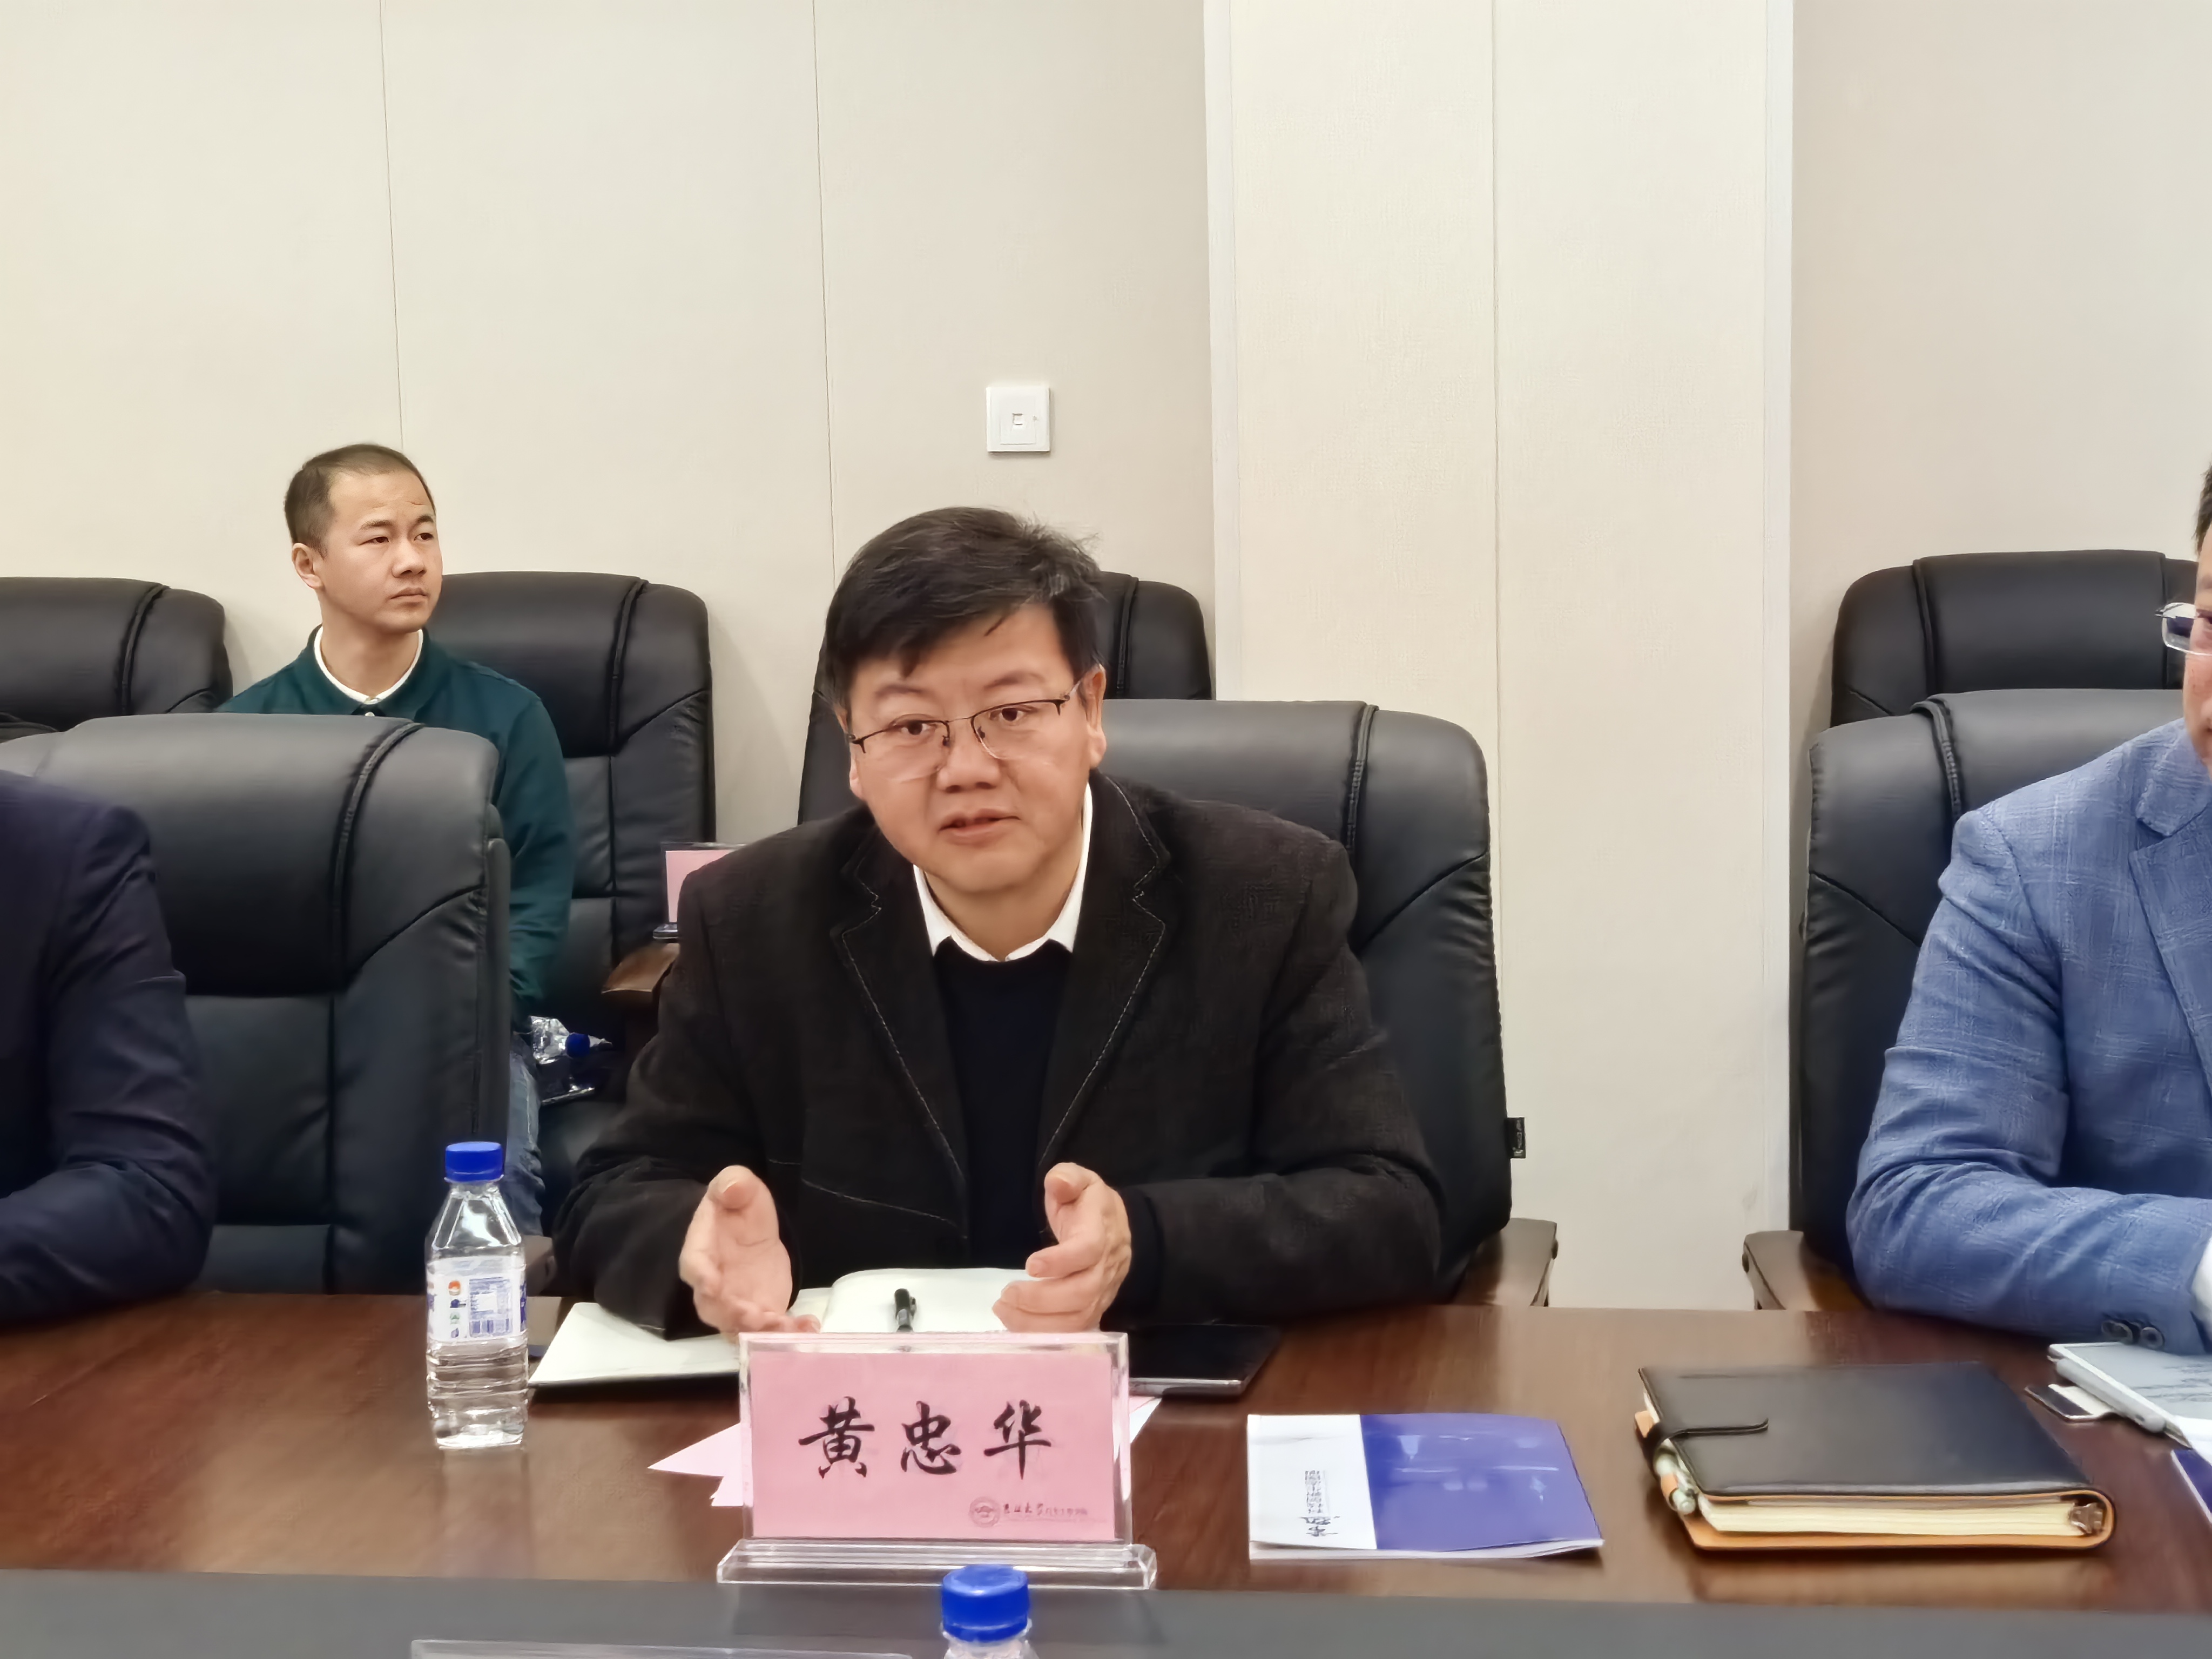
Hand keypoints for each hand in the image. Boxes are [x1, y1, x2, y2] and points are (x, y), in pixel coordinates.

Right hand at [678, 1166, 817, 1335]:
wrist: (750, 1231)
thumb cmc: (737, 1209)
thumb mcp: (737, 1186)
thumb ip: (732, 1184)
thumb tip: (731, 1189)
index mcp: (700, 1252)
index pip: (694, 1266)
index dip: (701, 1277)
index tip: (711, 1285)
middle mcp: (712, 1287)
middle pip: (715, 1308)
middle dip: (734, 1316)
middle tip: (756, 1318)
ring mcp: (735, 1305)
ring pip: (740, 1328)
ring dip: (762, 1333)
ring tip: (786, 1328)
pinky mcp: (760, 1313)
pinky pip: (769, 1330)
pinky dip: (788, 1331)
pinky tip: (808, 1327)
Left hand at [995, 1163, 1130, 1331]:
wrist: (1117, 1228)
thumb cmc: (1090, 1204)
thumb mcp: (1081, 1180)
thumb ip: (1068, 1178)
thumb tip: (1058, 1182)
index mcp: (1101, 1232)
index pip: (1088, 1251)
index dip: (1061, 1261)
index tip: (1029, 1265)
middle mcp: (1106, 1267)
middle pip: (1082, 1293)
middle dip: (1040, 1299)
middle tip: (1006, 1295)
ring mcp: (1103, 1293)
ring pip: (1078, 1318)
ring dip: (1038, 1321)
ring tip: (1004, 1310)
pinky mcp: (1095, 1310)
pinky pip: (1075, 1331)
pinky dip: (1045, 1334)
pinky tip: (1017, 1325)